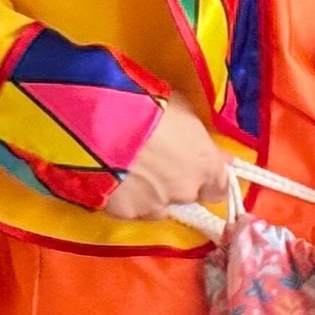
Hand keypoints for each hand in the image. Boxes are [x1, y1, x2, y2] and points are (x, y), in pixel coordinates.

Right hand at [102, 97, 227, 220]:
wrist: (95, 115)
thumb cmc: (145, 103)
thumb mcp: (182, 111)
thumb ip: (199, 139)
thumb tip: (218, 155)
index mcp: (206, 167)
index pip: (219, 188)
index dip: (206, 179)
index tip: (194, 167)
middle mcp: (185, 192)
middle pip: (187, 196)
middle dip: (174, 183)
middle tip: (153, 161)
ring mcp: (153, 205)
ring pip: (156, 205)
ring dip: (147, 192)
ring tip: (125, 169)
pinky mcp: (121, 212)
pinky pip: (126, 207)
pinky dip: (121, 196)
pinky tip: (107, 176)